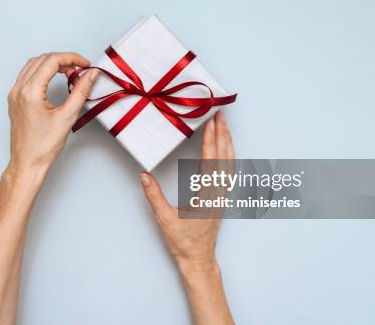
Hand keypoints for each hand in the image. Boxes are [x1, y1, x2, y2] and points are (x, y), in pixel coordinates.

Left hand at [6, 52, 98, 171]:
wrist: (27, 163)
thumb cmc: (43, 146)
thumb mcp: (67, 117)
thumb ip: (81, 91)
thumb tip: (91, 75)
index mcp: (30, 92)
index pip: (52, 61)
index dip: (72, 58)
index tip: (85, 65)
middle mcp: (18, 90)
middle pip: (42, 59)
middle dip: (63, 61)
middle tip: (79, 72)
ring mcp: (14, 94)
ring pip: (33, 64)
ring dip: (52, 64)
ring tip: (69, 75)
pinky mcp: (14, 99)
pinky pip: (27, 75)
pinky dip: (42, 72)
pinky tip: (54, 81)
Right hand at [140, 111, 234, 324]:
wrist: (198, 258)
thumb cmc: (183, 241)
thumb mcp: (164, 218)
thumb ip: (154, 195)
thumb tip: (144, 176)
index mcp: (206, 196)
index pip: (211, 162)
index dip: (211, 141)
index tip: (212, 123)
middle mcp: (218, 193)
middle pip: (224, 158)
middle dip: (223, 135)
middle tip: (221, 116)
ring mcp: (223, 196)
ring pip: (230, 164)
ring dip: (228, 144)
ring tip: (225, 127)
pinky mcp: (222, 199)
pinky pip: (229, 173)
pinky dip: (229, 157)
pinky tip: (227, 150)